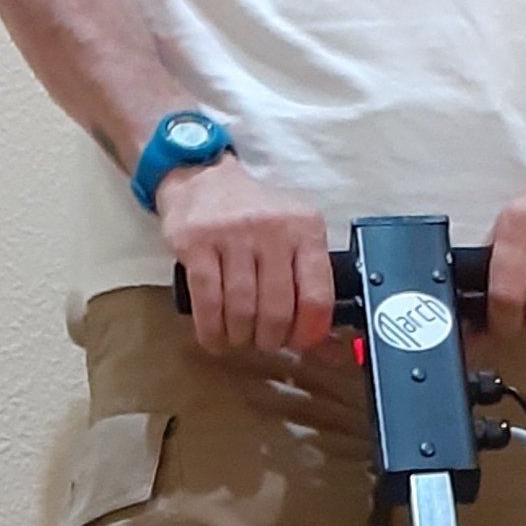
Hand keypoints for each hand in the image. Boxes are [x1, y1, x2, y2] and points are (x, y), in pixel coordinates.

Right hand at [158, 157, 335, 356]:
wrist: (204, 178)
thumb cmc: (254, 217)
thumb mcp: (293, 236)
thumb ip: (311, 284)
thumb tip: (328, 347)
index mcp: (305, 227)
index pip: (316, 296)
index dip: (308, 333)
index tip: (298, 343)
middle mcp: (272, 227)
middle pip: (276, 311)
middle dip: (270, 339)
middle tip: (264, 341)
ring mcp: (232, 233)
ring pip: (242, 311)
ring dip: (240, 337)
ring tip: (239, 336)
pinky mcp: (197, 242)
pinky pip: (208, 303)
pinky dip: (212, 331)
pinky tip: (215, 337)